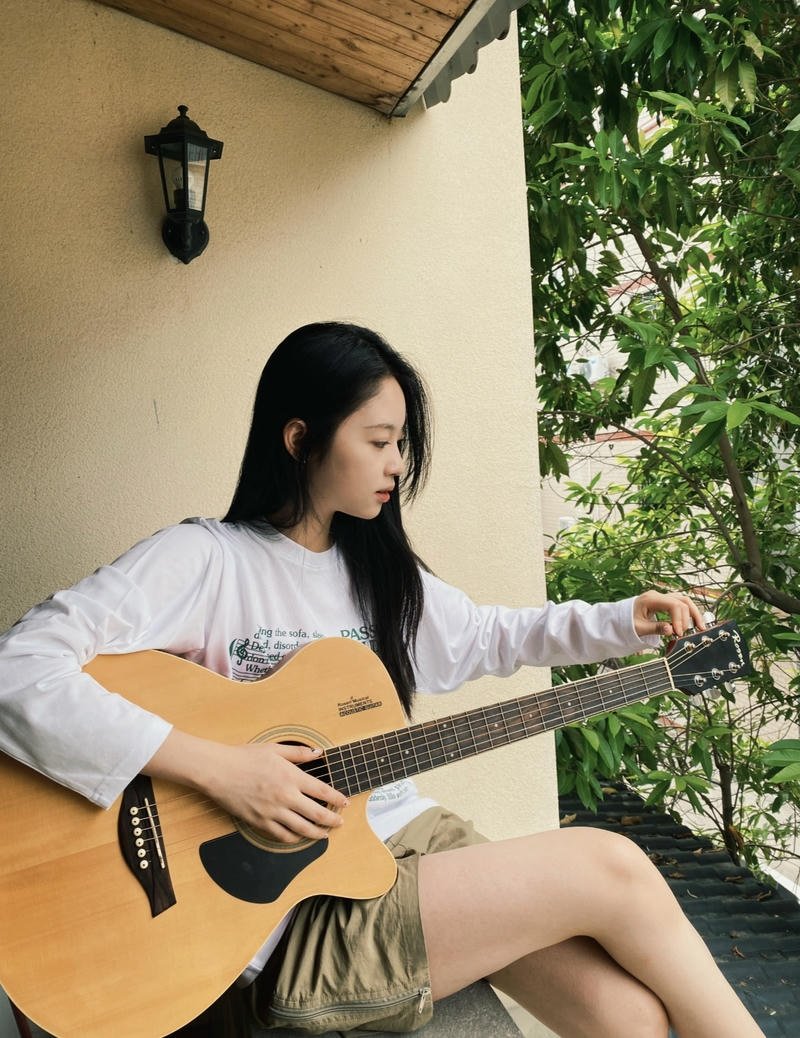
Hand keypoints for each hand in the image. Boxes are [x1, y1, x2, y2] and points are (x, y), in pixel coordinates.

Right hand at [203, 741, 347, 843]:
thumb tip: (318, 752)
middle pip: (316, 814)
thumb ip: (299, 753)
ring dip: (316, 833)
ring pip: (301, 829)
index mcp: (291, 777)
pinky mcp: (260, 822)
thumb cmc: (245, 757)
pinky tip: (299, 836)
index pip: (322, 791)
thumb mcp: (274, 749)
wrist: (219, 771)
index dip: (337, 799)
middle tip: (340, 823)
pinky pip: (281, 836)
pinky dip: (294, 839)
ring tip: (324, 834)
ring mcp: (273, 812)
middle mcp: (285, 797)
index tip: (345, 803)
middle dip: (332, 820)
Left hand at [632, 590, 704, 638]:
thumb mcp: (639, 628)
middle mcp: (658, 595)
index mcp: (650, 599)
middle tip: (687, 633)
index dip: (679, 619)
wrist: (620, 617)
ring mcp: (662, 598)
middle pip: (682, 600)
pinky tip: (693, 623)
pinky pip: (680, 605)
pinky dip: (688, 613)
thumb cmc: (627, 622)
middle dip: (688, 617)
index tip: (678, 633)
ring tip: (700, 627)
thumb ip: (655, 628)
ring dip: (693, 613)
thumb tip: (671, 630)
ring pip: (684, 600)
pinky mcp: (664, 602)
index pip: (673, 605)